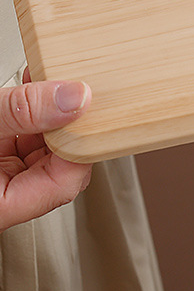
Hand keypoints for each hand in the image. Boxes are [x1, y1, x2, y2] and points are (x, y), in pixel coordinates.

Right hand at [0, 80, 91, 231]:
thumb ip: (21, 113)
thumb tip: (73, 100)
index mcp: (1, 207)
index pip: (65, 184)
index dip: (81, 148)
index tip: (88, 115)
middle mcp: (2, 198)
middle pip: (58, 167)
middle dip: (67, 129)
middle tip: (73, 93)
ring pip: (40, 153)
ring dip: (47, 119)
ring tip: (47, 83)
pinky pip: (19, 143)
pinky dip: (28, 119)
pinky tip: (30, 90)